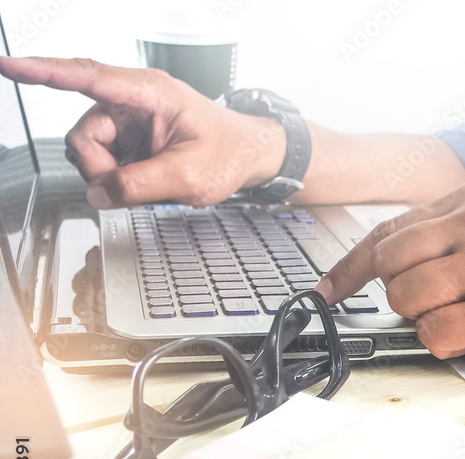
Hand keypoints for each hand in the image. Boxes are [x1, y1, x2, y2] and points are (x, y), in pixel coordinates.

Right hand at [0, 56, 284, 208]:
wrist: (249, 156)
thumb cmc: (230, 153)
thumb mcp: (190, 176)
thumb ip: (141, 185)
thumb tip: (100, 193)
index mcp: (149, 93)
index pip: (88, 77)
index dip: (44, 72)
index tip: (10, 66)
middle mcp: (132, 101)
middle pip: (84, 135)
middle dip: (100, 169)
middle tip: (133, 188)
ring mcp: (127, 122)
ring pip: (89, 153)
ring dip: (111, 177)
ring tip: (149, 183)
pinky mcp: (127, 140)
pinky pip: (104, 164)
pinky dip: (119, 181)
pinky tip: (145, 182)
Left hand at [316, 178, 464, 360]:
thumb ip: (458, 229)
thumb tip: (403, 257)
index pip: (390, 228)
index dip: (351, 264)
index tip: (331, 286)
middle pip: (389, 264)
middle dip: (395, 295)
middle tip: (421, 307)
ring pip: (406, 301)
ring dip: (424, 320)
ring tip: (461, 320)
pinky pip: (435, 336)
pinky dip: (445, 344)